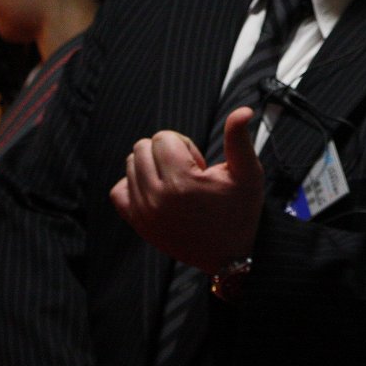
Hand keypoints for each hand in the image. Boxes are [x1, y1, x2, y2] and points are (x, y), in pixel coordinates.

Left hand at [110, 107, 264, 272]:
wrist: (230, 255)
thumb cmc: (240, 213)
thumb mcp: (248, 173)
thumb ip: (239, 138)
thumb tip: (243, 110)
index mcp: (182, 182)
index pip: (164, 138)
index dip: (185, 145)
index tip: (199, 165)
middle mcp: (157, 197)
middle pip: (143, 147)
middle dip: (167, 152)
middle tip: (189, 173)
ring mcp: (144, 212)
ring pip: (131, 165)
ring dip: (152, 167)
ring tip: (176, 184)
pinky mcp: (138, 224)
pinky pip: (118, 191)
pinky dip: (133, 185)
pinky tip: (157, 191)